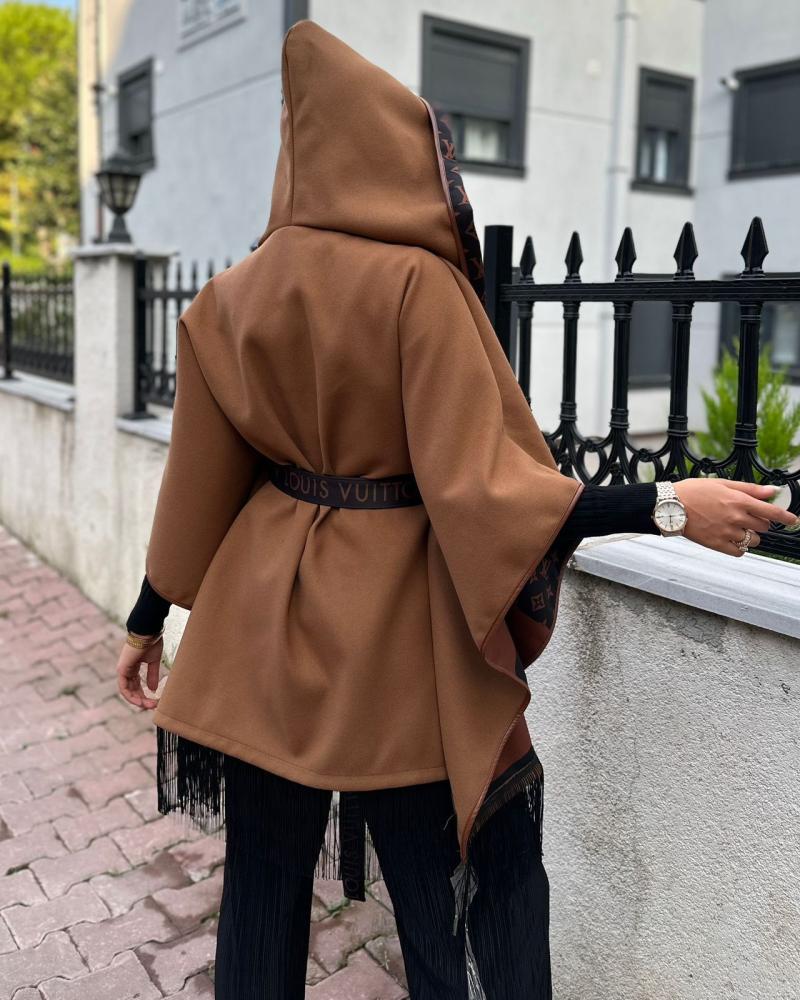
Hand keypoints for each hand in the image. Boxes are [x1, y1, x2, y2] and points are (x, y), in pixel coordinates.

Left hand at [116, 633, 162, 709]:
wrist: (148, 632)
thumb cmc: (151, 643)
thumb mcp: (153, 662)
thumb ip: (152, 675)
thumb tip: (152, 689)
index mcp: (133, 667)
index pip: (137, 685)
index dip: (145, 695)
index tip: (155, 701)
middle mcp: (126, 670)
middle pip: (132, 690)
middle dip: (142, 700)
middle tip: (153, 706)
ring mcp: (123, 670)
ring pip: (127, 691)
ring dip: (137, 700)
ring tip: (148, 706)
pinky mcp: (122, 670)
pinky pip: (124, 688)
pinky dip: (131, 696)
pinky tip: (140, 701)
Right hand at [673, 479, 797, 556]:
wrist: (670, 506)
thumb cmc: (693, 492)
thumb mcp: (723, 484)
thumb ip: (750, 489)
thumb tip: (772, 491)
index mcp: (738, 501)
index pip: (771, 512)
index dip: (786, 517)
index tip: (793, 520)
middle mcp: (736, 517)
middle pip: (763, 527)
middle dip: (760, 523)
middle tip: (747, 518)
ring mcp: (727, 532)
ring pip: (753, 540)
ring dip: (750, 535)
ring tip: (736, 528)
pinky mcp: (717, 544)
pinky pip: (739, 552)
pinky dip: (739, 547)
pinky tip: (731, 539)